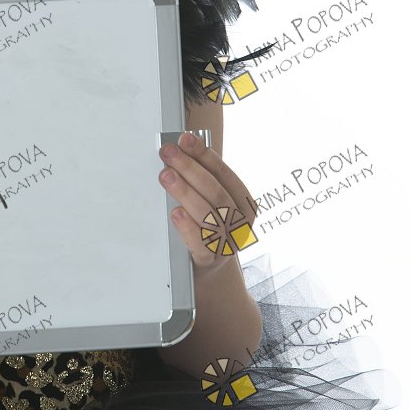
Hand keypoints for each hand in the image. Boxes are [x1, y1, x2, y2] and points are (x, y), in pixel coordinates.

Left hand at [158, 131, 257, 277]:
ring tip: (166, 176)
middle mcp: (239, 222)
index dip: (204, 154)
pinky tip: (175, 213)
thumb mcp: (212, 203)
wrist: (210, 270)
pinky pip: (201, 244)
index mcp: (243, 202)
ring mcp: (226, 243)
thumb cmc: (209, 228)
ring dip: (186, 192)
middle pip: (215, 192)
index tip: (184, 139)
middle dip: (190, 168)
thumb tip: (179, 150)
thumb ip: (201, 180)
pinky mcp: (209, 261)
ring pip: (209, 215)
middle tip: (168, 153)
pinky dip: (188, 227)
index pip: (224, 174)